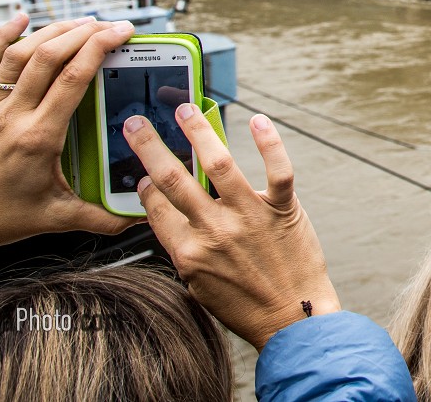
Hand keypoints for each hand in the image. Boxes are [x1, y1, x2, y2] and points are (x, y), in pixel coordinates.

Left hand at [0, 15, 137, 253]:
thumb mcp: (56, 217)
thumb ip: (101, 217)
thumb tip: (137, 216)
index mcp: (38, 138)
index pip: (72, 79)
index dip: (99, 48)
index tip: (121, 33)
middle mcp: (13, 116)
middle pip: (48, 57)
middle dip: (82, 32)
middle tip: (109, 25)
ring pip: (19, 53)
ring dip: (50, 31)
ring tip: (78, 22)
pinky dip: (0, 36)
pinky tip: (19, 20)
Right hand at [125, 106, 339, 349]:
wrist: (293, 320)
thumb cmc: (246, 305)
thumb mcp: (199, 284)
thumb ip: (183, 248)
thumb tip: (165, 217)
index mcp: (189, 252)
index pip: (157, 208)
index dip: (146, 186)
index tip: (142, 172)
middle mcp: (216, 231)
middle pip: (175, 180)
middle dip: (150, 148)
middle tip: (137, 124)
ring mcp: (250, 217)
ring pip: (220, 165)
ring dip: (199, 132)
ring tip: (186, 110)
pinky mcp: (283, 210)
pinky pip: (277, 170)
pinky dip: (269, 143)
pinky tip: (259, 121)